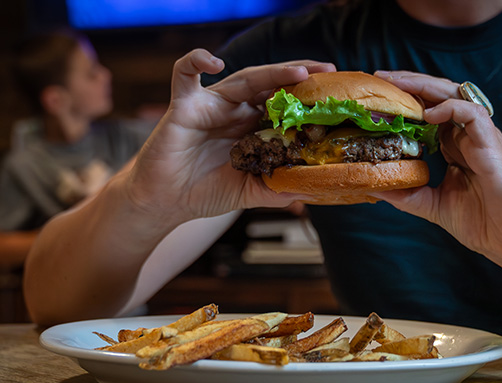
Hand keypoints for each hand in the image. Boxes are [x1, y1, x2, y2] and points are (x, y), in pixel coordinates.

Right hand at [126, 50, 334, 224]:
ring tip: (300, 72)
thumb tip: (313, 190)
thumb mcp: (250, 192)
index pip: (285, 104)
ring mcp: (212, 105)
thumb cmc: (205, 192)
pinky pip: (185, 73)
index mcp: (253, 127)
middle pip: (271, 85)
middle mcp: (236, 110)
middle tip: (327, 72)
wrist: (166, 202)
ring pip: (244, 78)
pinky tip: (214, 62)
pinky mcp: (185, 105)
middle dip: (300, 76)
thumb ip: (278, 189)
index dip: (307, 97)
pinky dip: (196, 61)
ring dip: (272, 72)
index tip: (335, 95)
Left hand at [372, 71, 501, 276]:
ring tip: (397, 83)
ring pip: (454, 94)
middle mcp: (466, 134)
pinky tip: (429, 113)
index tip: (376, 94)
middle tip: (380, 77)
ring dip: (424, 86)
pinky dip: (450, 107)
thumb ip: (405, 193)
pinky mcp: (491, 143)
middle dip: (409, 83)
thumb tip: (371, 185)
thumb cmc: (483, 222)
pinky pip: (473, 112)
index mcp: (454, 145)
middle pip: (437, 95)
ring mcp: (480, 136)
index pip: (427, 110)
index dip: (404, 99)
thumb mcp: (432, 205)